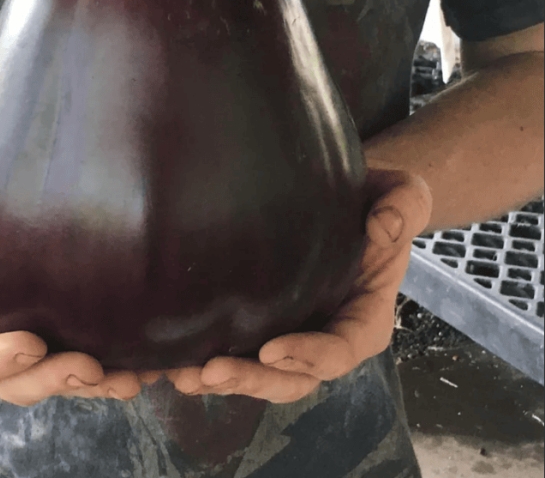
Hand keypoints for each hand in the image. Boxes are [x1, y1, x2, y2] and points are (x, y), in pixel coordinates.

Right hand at [0, 181, 140, 405]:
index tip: (31, 345)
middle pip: (12, 381)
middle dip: (51, 380)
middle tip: (91, 369)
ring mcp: (13, 341)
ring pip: (50, 378)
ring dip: (90, 384)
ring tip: (131, 379)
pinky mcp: (45, 328)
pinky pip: (74, 355)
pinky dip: (107, 364)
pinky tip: (145, 361)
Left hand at [141, 163, 431, 401]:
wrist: (339, 198)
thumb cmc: (372, 199)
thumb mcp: (400, 195)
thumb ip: (403, 207)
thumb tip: (382, 230)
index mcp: (364, 317)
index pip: (343, 349)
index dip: (310, 356)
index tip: (272, 350)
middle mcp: (325, 335)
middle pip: (294, 377)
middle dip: (253, 381)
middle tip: (211, 373)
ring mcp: (291, 334)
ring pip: (260, 374)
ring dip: (223, 379)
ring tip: (184, 375)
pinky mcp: (260, 324)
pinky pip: (236, 351)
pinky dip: (205, 361)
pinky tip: (170, 361)